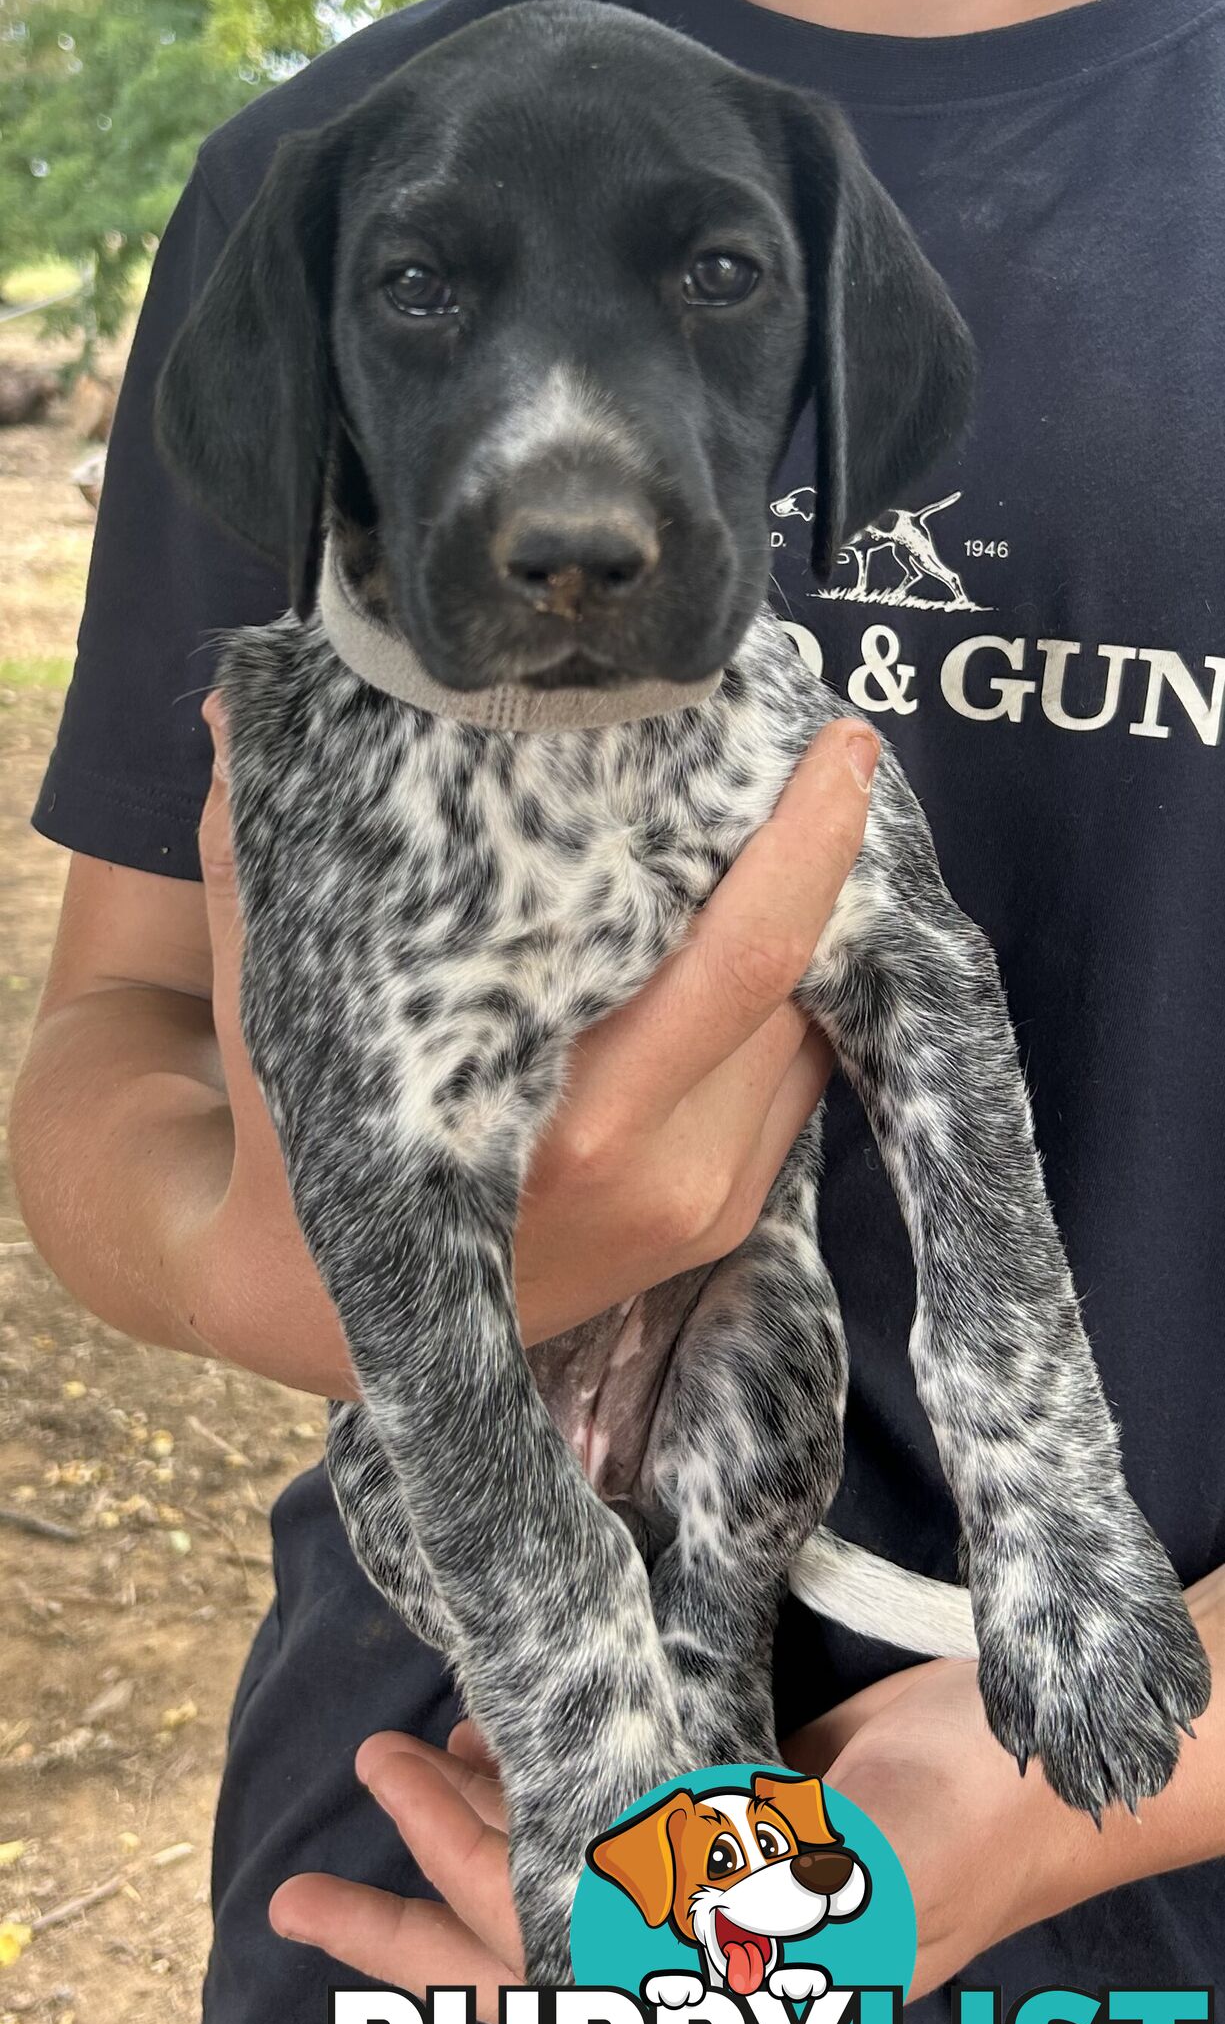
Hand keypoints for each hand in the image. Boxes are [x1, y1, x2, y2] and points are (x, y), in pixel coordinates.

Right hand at [194, 699, 877, 1382]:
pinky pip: (792, 1086)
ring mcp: (701, 1210)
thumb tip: (238, 706)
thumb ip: (260, 853)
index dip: (807, 848)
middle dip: (825, 863)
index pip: (744, 962)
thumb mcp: (271, 998)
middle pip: (798, 987)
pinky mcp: (721, 1226)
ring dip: (815, 933)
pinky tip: (759, 933)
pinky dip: (789, 1005)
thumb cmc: (299, 1140)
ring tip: (793, 826)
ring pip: (807, 1035)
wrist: (316, 1318)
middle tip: (828, 755)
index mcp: (573, 1123)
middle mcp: (660, 1175)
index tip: (838, 745)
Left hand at [272, 1605, 1224, 2023]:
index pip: (546, 1957)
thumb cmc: (961, 1825)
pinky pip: (613, 1801)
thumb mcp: (850, 1870)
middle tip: (341, 1808)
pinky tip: (509, 1726)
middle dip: (422, 1878)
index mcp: (713, 1990)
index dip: (448, 1894)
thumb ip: (733, 1905)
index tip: (372, 1824)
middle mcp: (694, 1948)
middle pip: (527, 1928)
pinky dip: (553, 1772)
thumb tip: (592, 1929)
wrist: (1047, 1761)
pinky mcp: (730, 1809)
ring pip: (559, 1861)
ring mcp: (708, 1880)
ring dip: (480, 1817)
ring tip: (405, 1754)